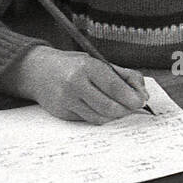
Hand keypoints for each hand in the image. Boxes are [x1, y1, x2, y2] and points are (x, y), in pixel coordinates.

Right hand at [0, 45, 148, 122]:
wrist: (39, 71)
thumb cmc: (75, 66)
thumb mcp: (100, 62)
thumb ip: (125, 76)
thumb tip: (143, 94)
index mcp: (87, 67)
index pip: (115, 87)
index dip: (132, 97)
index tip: (141, 101)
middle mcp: (74, 84)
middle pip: (109, 107)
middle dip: (126, 109)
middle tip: (132, 106)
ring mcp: (66, 100)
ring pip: (100, 117)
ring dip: (115, 115)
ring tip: (119, 107)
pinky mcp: (62, 113)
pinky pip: (89, 120)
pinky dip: (100, 116)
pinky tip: (101, 108)